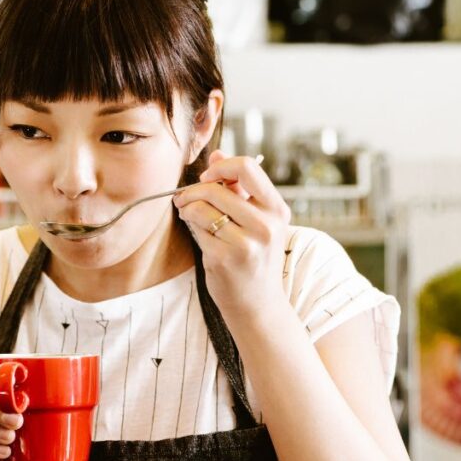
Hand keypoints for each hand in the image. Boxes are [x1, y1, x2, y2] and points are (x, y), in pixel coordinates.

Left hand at [173, 151, 290, 314]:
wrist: (258, 305)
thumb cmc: (255, 259)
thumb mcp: (257, 222)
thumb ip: (238, 188)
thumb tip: (217, 154)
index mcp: (277, 210)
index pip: (248, 167)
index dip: (221, 167)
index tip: (208, 178)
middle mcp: (266, 225)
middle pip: (217, 187)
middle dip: (193, 190)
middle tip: (183, 199)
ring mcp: (246, 244)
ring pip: (202, 208)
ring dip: (188, 208)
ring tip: (189, 215)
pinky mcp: (225, 259)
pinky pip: (197, 230)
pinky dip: (192, 228)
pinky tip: (198, 235)